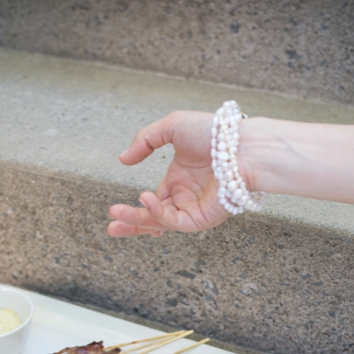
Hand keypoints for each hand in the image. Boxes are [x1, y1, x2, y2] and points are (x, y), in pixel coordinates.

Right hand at [106, 111, 241, 236]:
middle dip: (131, 223)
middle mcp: (186, 196)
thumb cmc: (215, 133)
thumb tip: (123, 159)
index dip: (136, 208)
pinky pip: (175, 222)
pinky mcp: (203, 217)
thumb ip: (144, 141)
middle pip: (154, 217)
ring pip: (161, 223)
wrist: (242, 144)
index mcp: (180, 179)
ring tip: (116, 218)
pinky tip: (144, 200)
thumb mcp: (172, 127)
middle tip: (111, 227)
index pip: (154, 201)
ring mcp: (194, 208)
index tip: (115, 210)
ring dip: (138, 221)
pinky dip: (157, 215)